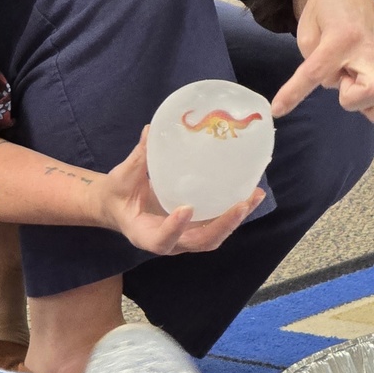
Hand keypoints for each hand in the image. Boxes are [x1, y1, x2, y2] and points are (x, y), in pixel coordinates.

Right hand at [95, 128, 265, 254]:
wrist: (119, 207)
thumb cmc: (119, 193)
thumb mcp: (122, 177)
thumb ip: (138, 158)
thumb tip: (151, 130)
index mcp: (144, 234)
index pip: (161, 240)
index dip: (174, 228)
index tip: (185, 208)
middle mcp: (170, 242)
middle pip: (199, 242)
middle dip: (223, 225)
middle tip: (241, 204)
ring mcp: (185, 236)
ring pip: (214, 236)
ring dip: (236, 219)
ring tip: (254, 196)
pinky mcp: (196, 226)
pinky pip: (218, 223)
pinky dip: (235, 211)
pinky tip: (251, 193)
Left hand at [271, 0, 373, 119]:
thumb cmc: (328, 6)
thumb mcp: (308, 24)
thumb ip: (312, 58)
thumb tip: (327, 81)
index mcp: (341, 38)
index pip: (317, 72)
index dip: (295, 93)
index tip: (278, 109)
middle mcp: (366, 52)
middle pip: (372, 92)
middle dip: (353, 100)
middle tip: (343, 81)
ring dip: (372, 107)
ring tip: (357, 90)